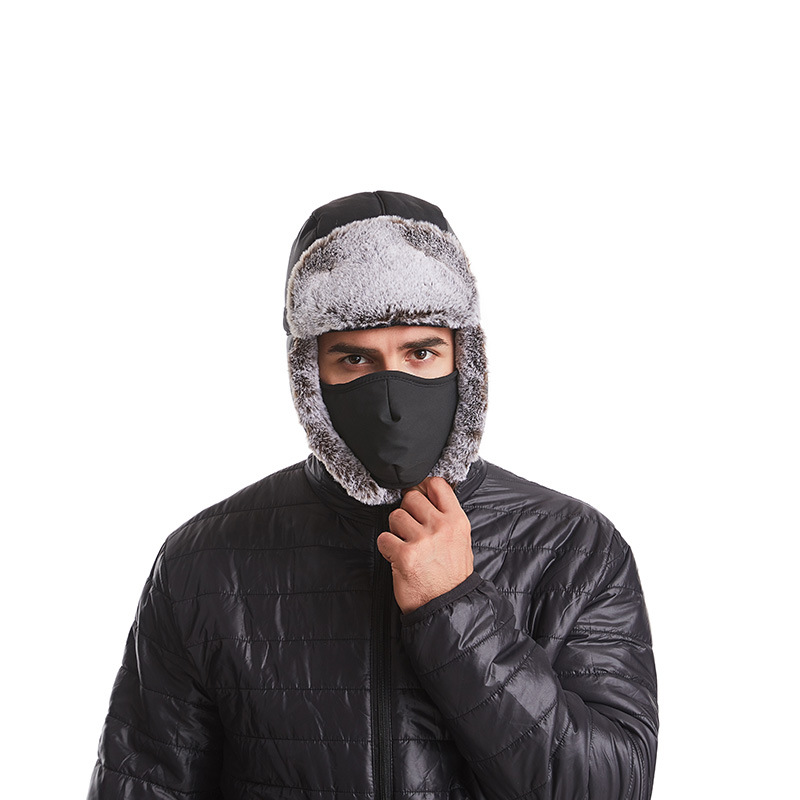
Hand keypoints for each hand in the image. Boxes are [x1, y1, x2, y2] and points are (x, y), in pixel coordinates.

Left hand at [376, 476, 473, 613]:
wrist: (447, 605)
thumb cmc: (451, 574)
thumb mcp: (460, 539)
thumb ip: (445, 516)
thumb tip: (425, 491)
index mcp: (457, 520)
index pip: (437, 485)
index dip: (422, 486)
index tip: (417, 495)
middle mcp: (441, 527)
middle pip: (411, 498)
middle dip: (406, 512)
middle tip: (410, 530)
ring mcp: (423, 540)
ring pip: (395, 516)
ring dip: (395, 531)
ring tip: (406, 546)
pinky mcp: (405, 555)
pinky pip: (384, 538)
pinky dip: (386, 548)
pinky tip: (397, 557)